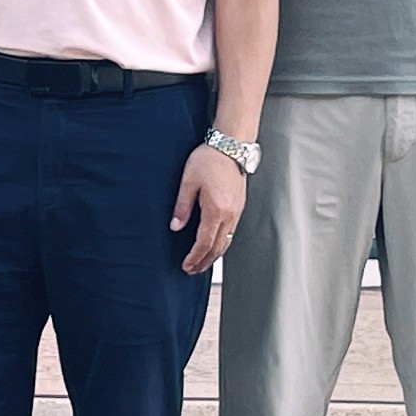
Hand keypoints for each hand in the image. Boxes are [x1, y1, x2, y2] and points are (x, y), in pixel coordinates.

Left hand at [170, 144, 246, 272]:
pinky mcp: (239, 206)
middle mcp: (229, 214)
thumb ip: (182, 206)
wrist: (231, 146)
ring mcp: (237, 211)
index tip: (186, 265)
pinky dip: (222, 243)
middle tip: (192, 270)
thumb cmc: (209, 159)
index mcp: (216, 210)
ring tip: (202, 262)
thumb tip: (175, 227)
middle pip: (217, 248)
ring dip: (214, 255)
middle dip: (204, 261)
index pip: (204, 243)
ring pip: (227, 242)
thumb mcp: (189, 181)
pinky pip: (231, 232)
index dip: (194, 257)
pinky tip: (214, 244)